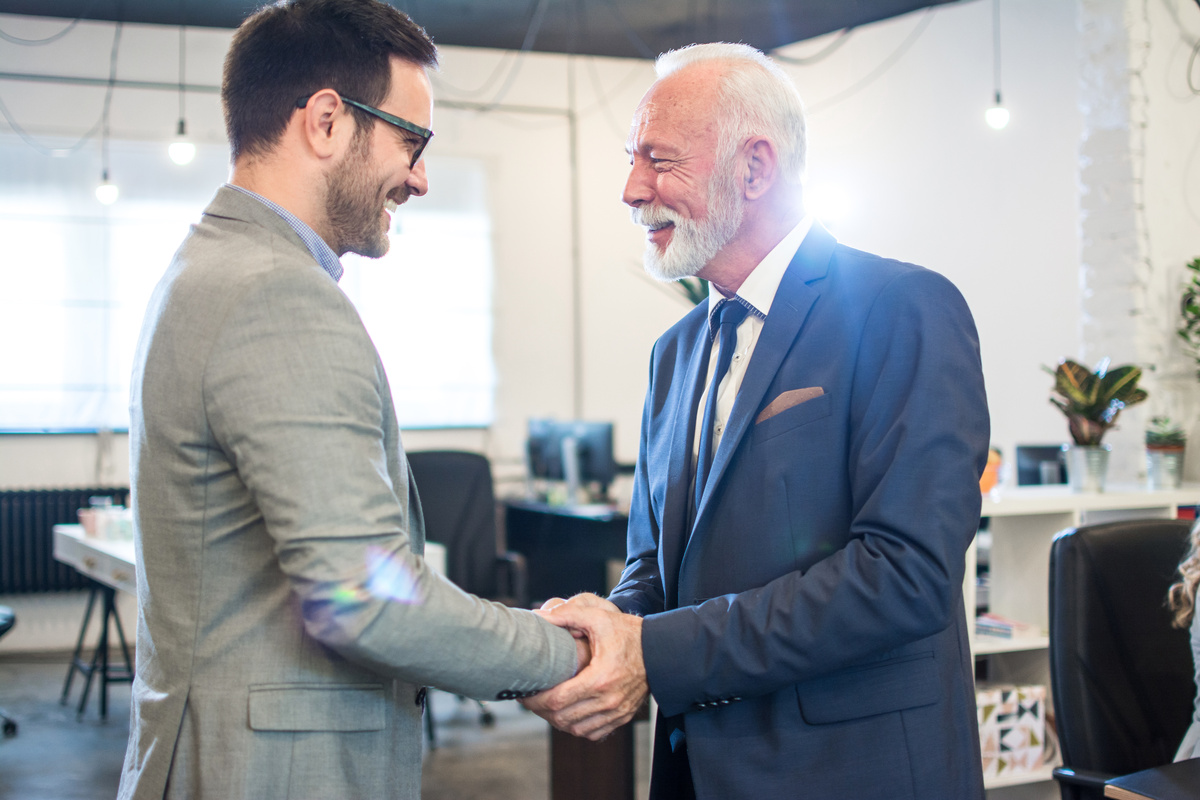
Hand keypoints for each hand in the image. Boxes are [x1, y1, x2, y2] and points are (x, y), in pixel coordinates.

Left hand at [522, 598, 646, 739]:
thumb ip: (567, 614)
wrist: (660, 650)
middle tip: (530, 699)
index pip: (557, 700)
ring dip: (557, 721)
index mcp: (600, 678)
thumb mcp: (598, 617)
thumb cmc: (628, 632)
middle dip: (541, 711)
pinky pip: (593, 733)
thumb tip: (538, 616)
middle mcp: (609, 700)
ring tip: (546, 706)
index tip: (524, 692)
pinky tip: (568, 713)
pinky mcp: (622, 716)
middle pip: (562, 719)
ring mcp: (617, 712)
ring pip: (576, 729)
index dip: (535, 700)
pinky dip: (576, 727)